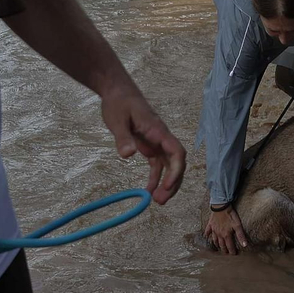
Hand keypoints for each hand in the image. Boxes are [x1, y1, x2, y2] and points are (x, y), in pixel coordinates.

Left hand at [100, 83, 184, 204]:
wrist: (117, 91)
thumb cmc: (118, 102)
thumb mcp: (117, 120)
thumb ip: (123, 137)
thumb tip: (127, 155)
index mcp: (158, 130)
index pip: (176, 152)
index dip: (176, 170)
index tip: (167, 185)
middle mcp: (161, 137)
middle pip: (176, 162)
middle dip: (172, 182)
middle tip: (160, 201)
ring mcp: (156, 141)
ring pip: (168, 165)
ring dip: (166, 183)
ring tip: (157, 201)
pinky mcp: (149, 144)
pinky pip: (157, 164)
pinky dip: (155, 178)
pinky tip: (148, 191)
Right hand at [204, 205, 247, 254]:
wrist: (221, 206)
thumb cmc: (230, 215)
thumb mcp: (237, 225)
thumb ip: (241, 236)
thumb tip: (245, 245)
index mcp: (226, 235)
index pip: (229, 246)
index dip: (232, 251)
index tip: (233, 255)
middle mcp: (219, 234)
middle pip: (221, 244)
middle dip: (224, 250)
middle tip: (226, 253)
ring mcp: (214, 230)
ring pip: (214, 240)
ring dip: (217, 244)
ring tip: (218, 247)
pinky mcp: (210, 225)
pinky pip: (207, 231)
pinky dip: (207, 235)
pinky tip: (206, 237)